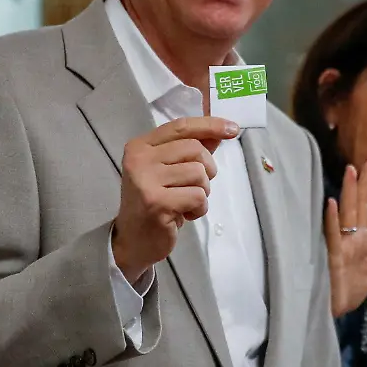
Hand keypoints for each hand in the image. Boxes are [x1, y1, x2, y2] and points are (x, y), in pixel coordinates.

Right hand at [113, 117, 239, 282]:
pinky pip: (198, 196)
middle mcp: (139, 159)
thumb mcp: (169, 171)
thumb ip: (191, 150)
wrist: (132, 241)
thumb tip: (219, 132)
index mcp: (140, 146)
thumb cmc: (154, 203)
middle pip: (194, 149)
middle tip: (196, 187)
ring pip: (199, 173)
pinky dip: (199, 208)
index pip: (181, 127)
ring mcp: (146, 181)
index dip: (210, 125)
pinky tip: (184, 215)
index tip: (233, 129)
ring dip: (202, 191)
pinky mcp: (157, 203)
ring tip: (186, 202)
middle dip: (207, 169)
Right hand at [325, 154, 366, 317]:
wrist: (330, 311)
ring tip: (351, 171)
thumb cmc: (348, 291)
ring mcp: (342, 243)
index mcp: (366, 241)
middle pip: (363, 205)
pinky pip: (332, 234)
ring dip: (349, 192)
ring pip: (347, 213)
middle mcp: (354, 237)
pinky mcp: (331, 254)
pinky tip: (332, 203)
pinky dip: (332, 220)